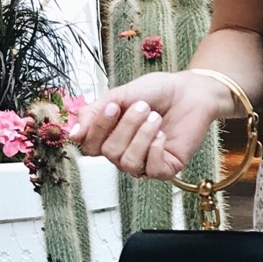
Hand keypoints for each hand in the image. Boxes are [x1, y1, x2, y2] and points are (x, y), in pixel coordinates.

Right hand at [70, 70, 230, 180]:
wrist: (190, 91)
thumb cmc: (156, 92)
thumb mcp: (120, 95)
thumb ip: (94, 113)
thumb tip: (72, 135)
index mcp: (109, 136)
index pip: (89, 146)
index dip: (98, 128)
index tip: (113, 106)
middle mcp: (123, 153)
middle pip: (109, 153)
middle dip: (126, 127)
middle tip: (143, 106)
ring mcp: (144, 162)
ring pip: (128, 163)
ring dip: (142, 136)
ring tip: (156, 117)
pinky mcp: (165, 168)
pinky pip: (151, 170)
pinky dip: (155, 149)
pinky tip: (162, 134)